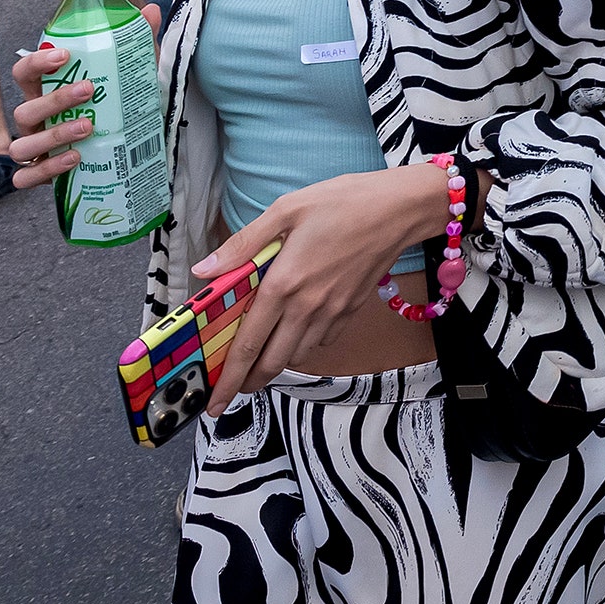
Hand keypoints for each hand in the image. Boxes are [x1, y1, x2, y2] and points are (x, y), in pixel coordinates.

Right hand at [5, 10, 157, 190]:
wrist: (126, 147)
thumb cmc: (114, 106)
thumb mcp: (128, 74)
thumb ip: (136, 43)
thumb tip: (150, 10)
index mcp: (46, 91)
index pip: (23, 72)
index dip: (36, 63)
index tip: (65, 55)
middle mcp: (35, 119)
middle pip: (24, 108)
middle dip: (54, 100)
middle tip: (89, 90)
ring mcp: (34, 147)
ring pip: (22, 145)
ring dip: (53, 135)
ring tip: (88, 126)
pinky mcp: (40, 174)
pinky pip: (27, 177)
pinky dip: (47, 169)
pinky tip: (75, 158)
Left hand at [198, 163, 456, 408]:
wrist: (400, 209)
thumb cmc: (343, 201)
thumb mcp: (286, 210)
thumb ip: (243, 244)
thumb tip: (204, 269)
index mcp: (283, 284)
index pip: (248, 344)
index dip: (228, 378)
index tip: (215, 402)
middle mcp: (307, 306)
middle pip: (272, 362)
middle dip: (249, 382)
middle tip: (233, 389)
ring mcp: (332, 312)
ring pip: (298, 356)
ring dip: (276, 363)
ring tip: (261, 358)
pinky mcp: (351, 310)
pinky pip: (322, 341)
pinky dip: (305, 344)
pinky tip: (297, 330)